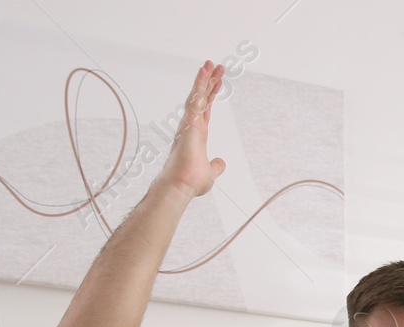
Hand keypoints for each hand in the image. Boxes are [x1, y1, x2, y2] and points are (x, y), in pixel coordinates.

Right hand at [159, 61, 225, 198]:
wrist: (182, 186)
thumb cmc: (191, 181)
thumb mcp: (210, 172)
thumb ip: (215, 166)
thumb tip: (221, 162)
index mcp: (197, 134)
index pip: (206, 110)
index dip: (211, 95)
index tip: (218, 82)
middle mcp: (192, 125)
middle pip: (202, 99)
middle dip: (209, 82)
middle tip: (217, 66)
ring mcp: (189, 123)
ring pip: (198, 95)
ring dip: (204, 79)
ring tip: (210, 63)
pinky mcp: (189, 123)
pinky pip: (196, 99)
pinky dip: (200, 85)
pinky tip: (204, 72)